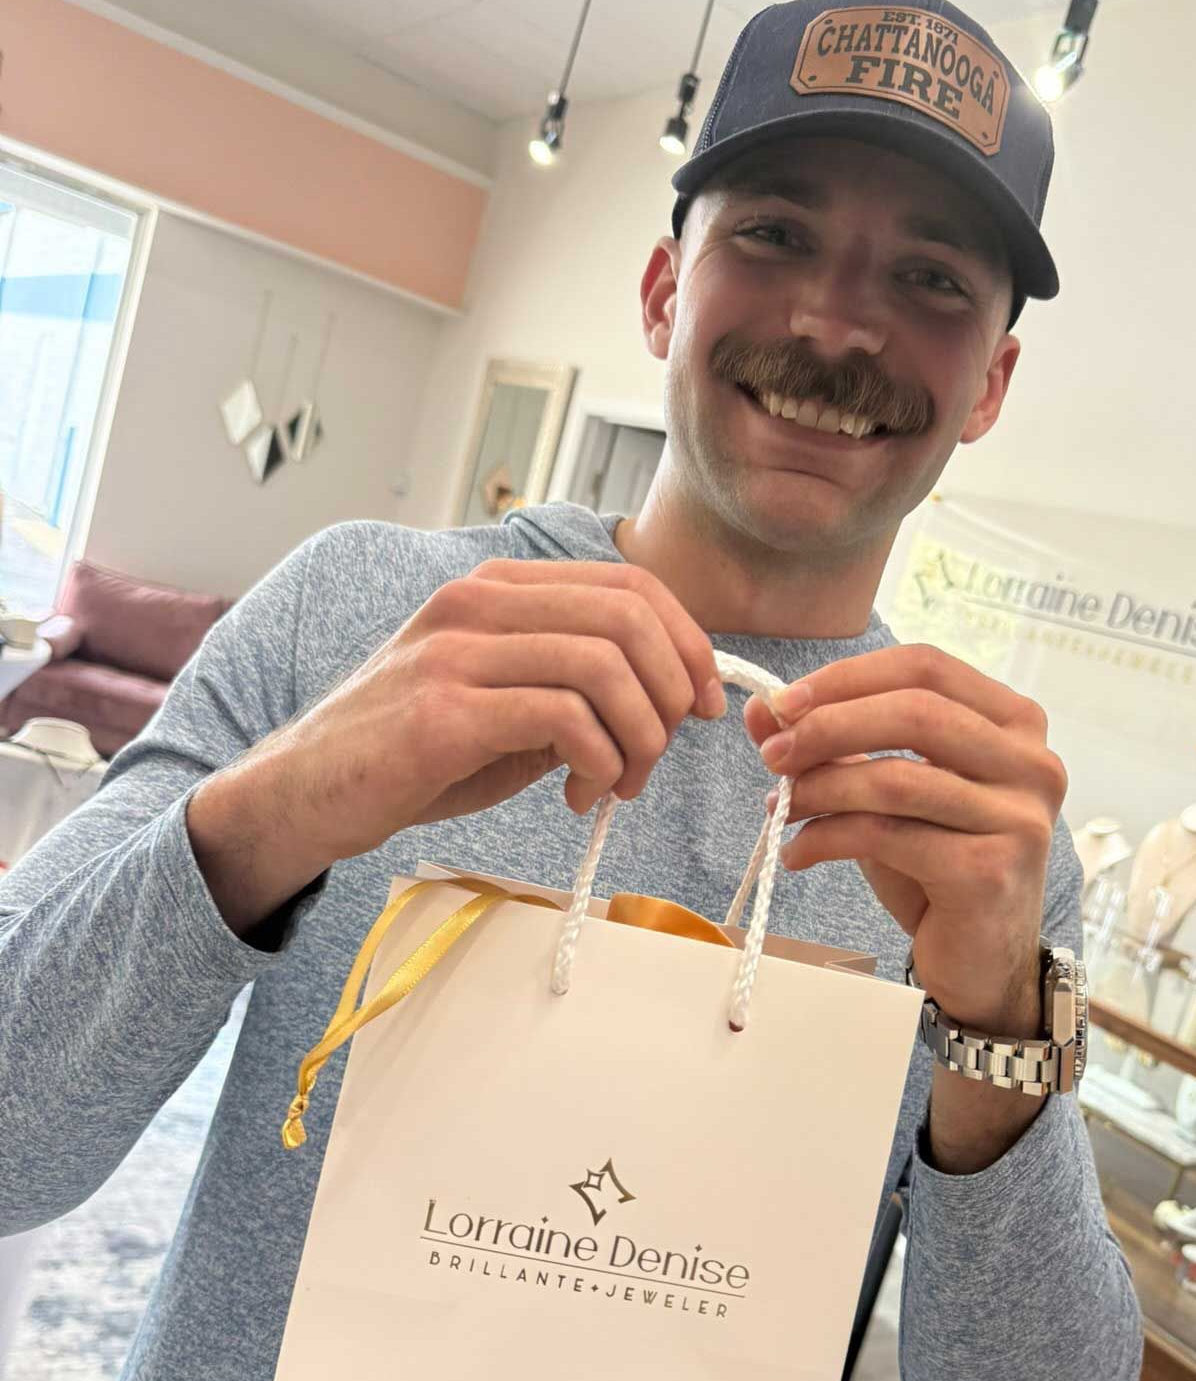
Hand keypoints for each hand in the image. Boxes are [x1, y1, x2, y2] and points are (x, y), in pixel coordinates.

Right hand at [190, 560, 722, 936]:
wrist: (306, 793)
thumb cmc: (410, 752)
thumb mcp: (504, 701)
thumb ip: (574, 685)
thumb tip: (670, 699)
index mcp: (496, 588)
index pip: (629, 585)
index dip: (688, 642)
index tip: (704, 703)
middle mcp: (477, 602)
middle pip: (629, 619)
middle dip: (672, 694)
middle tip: (659, 753)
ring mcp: (458, 651)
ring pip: (605, 666)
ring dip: (638, 738)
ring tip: (617, 784)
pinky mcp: (445, 712)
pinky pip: (565, 719)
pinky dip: (598, 762)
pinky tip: (578, 794)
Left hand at [743, 645, 1065, 1037]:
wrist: (983, 963)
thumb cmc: (938, 869)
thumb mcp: (886, 796)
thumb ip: (836, 745)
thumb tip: (763, 709)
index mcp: (1015, 723)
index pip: (926, 667)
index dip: (848, 678)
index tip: (783, 703)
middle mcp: (1032, 763)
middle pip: (916, 712)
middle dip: (829, 726)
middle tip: (772, 754)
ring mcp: (1019, 817)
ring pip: (896, 777)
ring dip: (820, 788)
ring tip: (780, 807)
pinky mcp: (989, 870)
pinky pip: (887, 835)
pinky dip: (827, 839)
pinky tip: (798, 854)